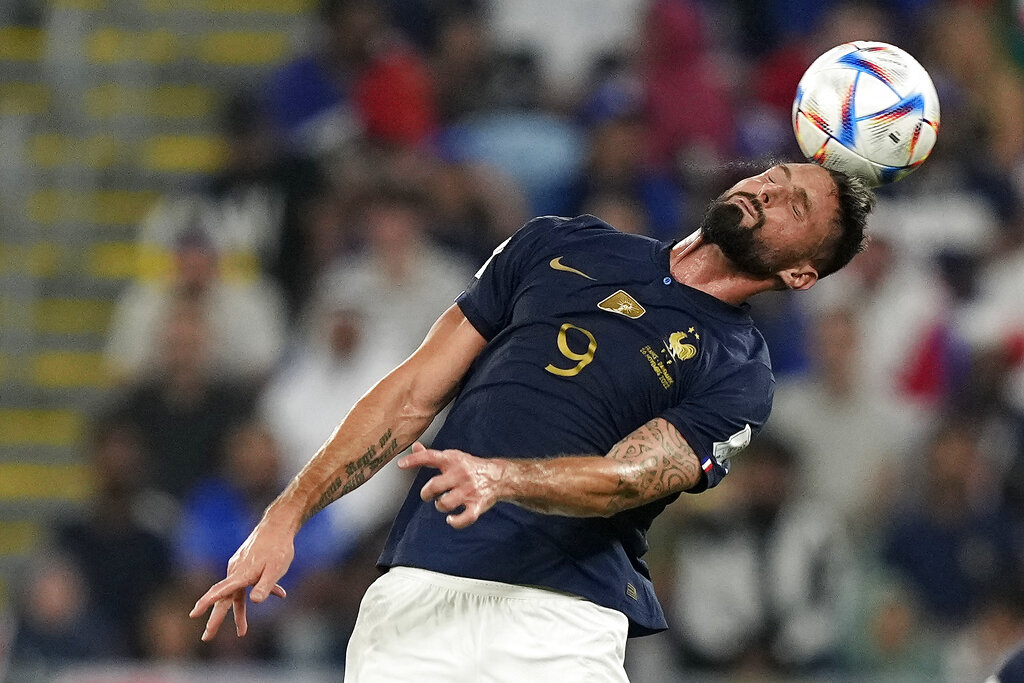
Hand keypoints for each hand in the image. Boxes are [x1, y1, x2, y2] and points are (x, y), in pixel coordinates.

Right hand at [188, 518, 294, 640]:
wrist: (278, 525)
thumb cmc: (279, 548)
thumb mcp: (276, 569)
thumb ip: (266, 586)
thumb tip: (254, 601)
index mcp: (241, 574)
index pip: (221, 592)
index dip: (207, 603)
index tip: (194, 613)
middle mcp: (236, 571)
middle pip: (224, 599)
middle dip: (215, 619)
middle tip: (206, 637)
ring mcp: (239, 567)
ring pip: (236, 594)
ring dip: (239, 612)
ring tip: (242, 631)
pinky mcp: (245, 564)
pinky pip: (248, 583)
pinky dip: (257, 592)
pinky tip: (279, 593)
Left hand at [398, 442, 506, 528]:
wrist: (499, 476)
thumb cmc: (470, 467)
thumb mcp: (452, 458)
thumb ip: (432, 455)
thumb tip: (415, 447)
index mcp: (452, 460)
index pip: (430, 457)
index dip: (414, 460)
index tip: (400, 465)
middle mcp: (460, 474)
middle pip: (434, 486)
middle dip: (427, 493)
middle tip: (430, 494)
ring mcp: (469, 491)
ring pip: (445, 504)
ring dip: (440, 506)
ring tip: (444, 502)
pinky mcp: (477, 505)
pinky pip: (464, 518)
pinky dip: (456, 522)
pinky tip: (452, 519)